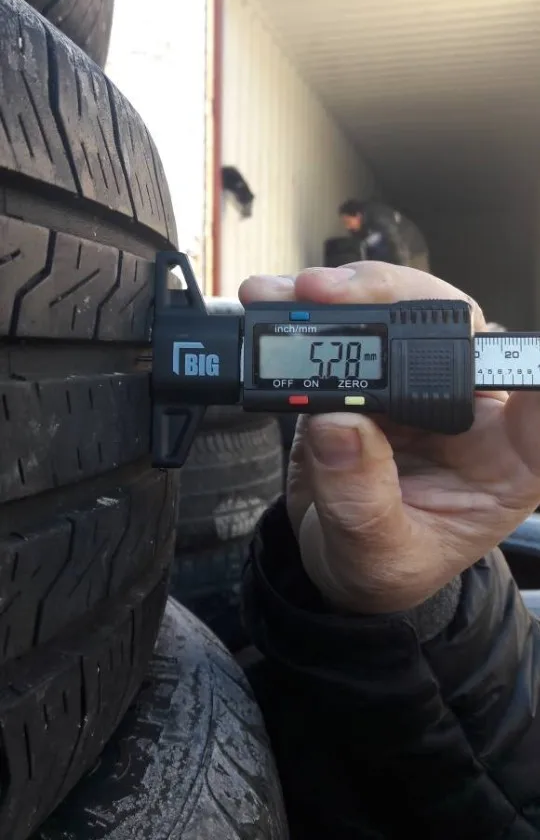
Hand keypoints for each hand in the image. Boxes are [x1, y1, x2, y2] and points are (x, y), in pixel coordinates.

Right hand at [239, 263, 539, 613]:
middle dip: (405, 301)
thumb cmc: (381, 565)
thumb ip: (363, 502)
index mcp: (507, 458)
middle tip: (344, 298)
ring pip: (405, 309)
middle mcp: (471, 408)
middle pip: (460, 331)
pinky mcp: (369, 370)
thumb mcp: (379, 558)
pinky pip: (352, 322)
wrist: (331, 557)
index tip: (516, 357)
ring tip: (302, 295)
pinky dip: (313, 308)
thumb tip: (341, 424)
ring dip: (353, 293)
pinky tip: (282, 302)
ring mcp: (417, 383)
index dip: (537, 370)